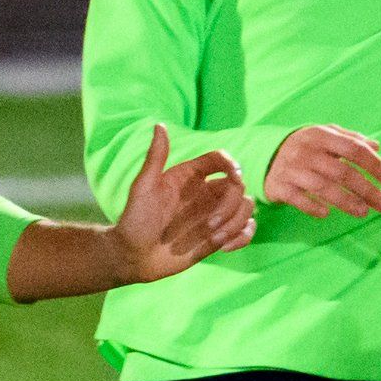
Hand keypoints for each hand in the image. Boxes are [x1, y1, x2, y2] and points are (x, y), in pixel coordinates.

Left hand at [107, 125, 257, 283]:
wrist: (134, 256)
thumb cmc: (135, 220)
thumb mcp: (143, 187)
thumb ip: (155, 157)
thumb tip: (159, 125)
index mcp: (190, 176)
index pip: (220, 160)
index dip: (232, 165)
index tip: (233, 177)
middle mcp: (205, 192)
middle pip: (238, 186)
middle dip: (230, 205)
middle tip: (209, 224)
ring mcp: (213, 214)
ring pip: (246, 207)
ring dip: (235, 223)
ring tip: (213, 239)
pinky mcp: (218, 235)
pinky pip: (246, 230)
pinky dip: (242, 237)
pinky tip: (223, 247)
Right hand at [260, 125, 380, 220]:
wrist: (264, 155)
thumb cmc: (304, 146)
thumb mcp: (324, 135)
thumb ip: (350, 138)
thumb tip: (377, 146)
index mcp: (320, 135)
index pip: (353, 149)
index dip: (374, 164)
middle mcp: (306, 151)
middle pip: (342, 172)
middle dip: (366, 190)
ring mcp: (291, 169)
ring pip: (323, 188)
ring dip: (346, 202)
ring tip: (364, 213)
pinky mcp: (279, 186)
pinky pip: (298, 199)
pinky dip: (313, 207)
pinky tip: (327, 214)